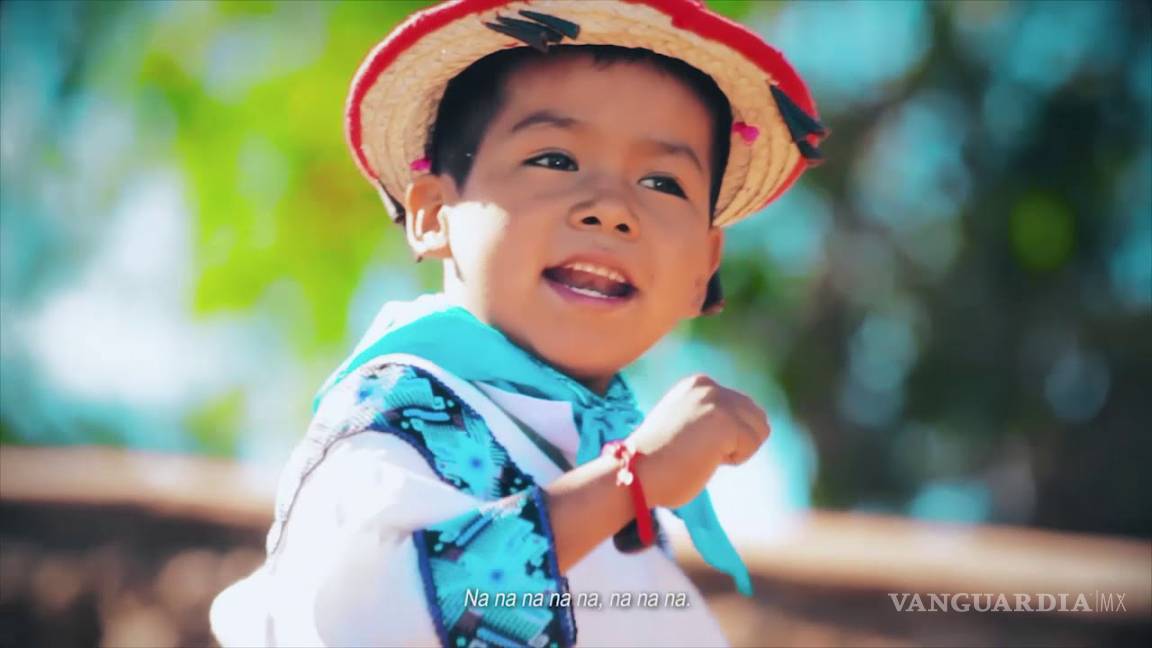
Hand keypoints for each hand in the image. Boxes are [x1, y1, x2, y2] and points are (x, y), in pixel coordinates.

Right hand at [629, 374, 770, 507]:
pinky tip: (706, 459)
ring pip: (759, 429)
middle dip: (737, 439)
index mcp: (697, 384)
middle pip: (755, 415)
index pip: (740, 406)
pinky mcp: (725, 421)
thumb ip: (708, 417)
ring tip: (705, 454)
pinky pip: (752, 445)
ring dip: (738, 449)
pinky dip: (734, 460)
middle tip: (702, 451)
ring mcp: (718, 401)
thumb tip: (740, 429)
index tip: (693, 442)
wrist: (636, 472)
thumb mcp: (684, 423)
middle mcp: (709, 386)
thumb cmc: (657, 460)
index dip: (726, 434)